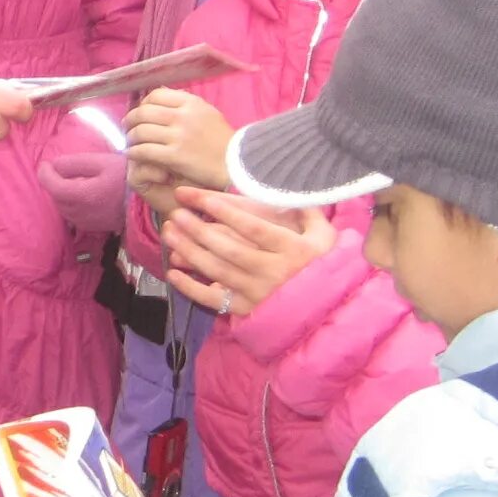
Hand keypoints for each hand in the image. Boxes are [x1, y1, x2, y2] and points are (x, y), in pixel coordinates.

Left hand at [38, 148, 130, 234]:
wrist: (146, 200)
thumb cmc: (124, 176)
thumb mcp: (100, 162)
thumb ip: (73, 163)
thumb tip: (53, 165)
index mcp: (81, 195)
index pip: (51, 186)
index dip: (44, 173)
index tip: (46, 163)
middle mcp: (79, 212)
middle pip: (56, 197)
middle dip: (55, 183)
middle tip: (64, 170)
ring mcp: (85, 222)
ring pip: (63, 208)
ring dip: (63, 194)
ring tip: (75, 181)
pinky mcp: (92, 227)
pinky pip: (73, 215)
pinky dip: (72, 204)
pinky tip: (84, 195)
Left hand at [126, 87, 234, 192]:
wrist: (238, 165)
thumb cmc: (223, 141)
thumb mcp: (207, 113)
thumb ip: (185, 104)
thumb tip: (160, 93)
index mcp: (191, 103)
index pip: (156, 95)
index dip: (143, 103)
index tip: (140, 113)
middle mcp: (183, 116)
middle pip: (144, 112)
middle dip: (130, 120)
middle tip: (127, 128)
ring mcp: (178, 136)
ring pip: (140, 132)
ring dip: (130, 138)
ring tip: (129, 143)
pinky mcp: (175, 156)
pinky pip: (144, 151)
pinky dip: (133, 152)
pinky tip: (132, 155)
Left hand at [162, 188, 337, 314]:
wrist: (328, 308)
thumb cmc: (321, 264)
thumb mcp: (324, 235)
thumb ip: (307, 210)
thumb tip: (290, 187)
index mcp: (290, 250)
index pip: (254, 229)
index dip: (227, 213)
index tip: (203, 199)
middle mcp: (272, 272)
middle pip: (229, 249)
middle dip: (199, 230)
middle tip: (176, 213)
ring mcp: (257, 292)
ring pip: (217, 270)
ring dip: (190, 250)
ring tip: (170, 231)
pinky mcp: (246, 309)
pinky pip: (213, 298)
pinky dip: (190, 287)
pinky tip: (173, 271)